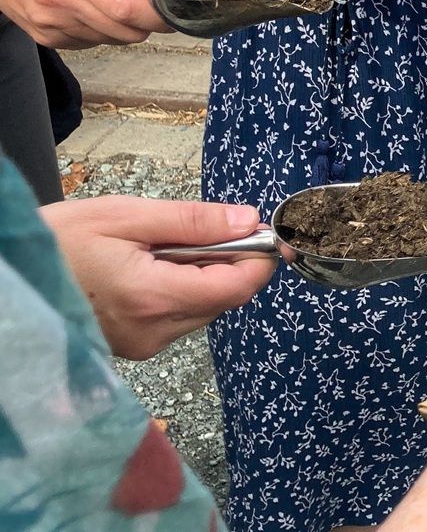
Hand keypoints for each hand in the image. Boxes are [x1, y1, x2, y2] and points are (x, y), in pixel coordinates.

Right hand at [0, 0, 172, 48]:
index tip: (169, 10)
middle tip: (140, 1)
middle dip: (145, 20)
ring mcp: (52, 23)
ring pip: (115, 40)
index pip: (126, 6)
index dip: (156, 14)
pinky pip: (96, 43)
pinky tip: (87, 8)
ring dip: (123, 25)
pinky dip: (103, 30)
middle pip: (126, 30)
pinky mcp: (49, 39)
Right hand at [40, 196, 275, 359]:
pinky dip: (182, 289)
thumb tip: (247, 220)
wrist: (12, 280)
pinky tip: (152, 268)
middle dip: (230, 262)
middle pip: (225, 298)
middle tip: (204, 229)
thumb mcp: (124, 217)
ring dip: (203, 275)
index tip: (264, 233)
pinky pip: (181, 316)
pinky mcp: (136, 346)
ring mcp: (144, 344)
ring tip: (162, 248)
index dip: (259, 259)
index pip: (236, 287)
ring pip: (205, 308)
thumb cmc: (56, 242)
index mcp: (152, 297)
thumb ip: (193, 220)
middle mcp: (154, 331)